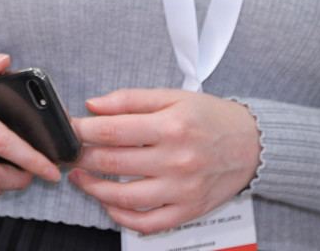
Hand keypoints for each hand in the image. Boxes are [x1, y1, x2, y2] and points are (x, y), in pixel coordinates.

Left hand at [69, 89, 261, 234]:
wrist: (251, 144)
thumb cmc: (210, 118)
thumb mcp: (172, 96)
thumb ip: (129, 99)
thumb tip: (92, 106)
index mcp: (171, 126)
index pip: (111, 131)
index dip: (81, 131)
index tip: (68, 130)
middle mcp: (177, 160)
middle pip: (113, 163)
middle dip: (82, 158)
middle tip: (69, 154)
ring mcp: (182, 189)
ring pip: (125, 197)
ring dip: (94, 189)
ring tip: (80, 179)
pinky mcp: (188, 210)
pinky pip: (149, 222)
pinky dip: (123, 218)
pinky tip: (110, 204)